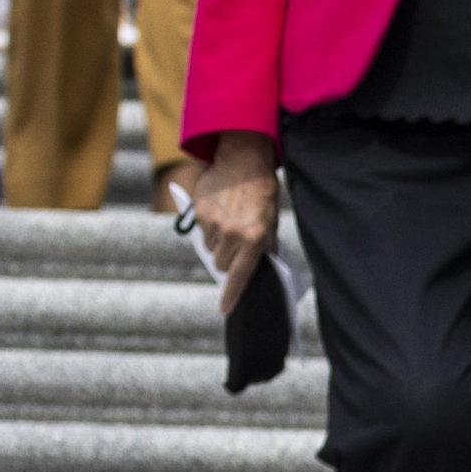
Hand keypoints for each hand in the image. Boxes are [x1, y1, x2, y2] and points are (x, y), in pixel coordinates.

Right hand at [184, 133, 281, 312]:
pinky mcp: (199, 214)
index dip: (232, 294)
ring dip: (218, 242)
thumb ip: (265, 245)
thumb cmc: (262, 193)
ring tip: (229, 221)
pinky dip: (208, 227)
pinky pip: (201, 232)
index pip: (241, 275)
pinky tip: (220, 211)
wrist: (244, 161)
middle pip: (222, 265)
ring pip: (210, 249)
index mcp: (255, 239)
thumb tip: (262, 267)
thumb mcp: (271, 221)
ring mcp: (214, 225)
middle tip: (237, 242)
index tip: (225, 309)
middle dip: (229, 259)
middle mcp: (233, 234)